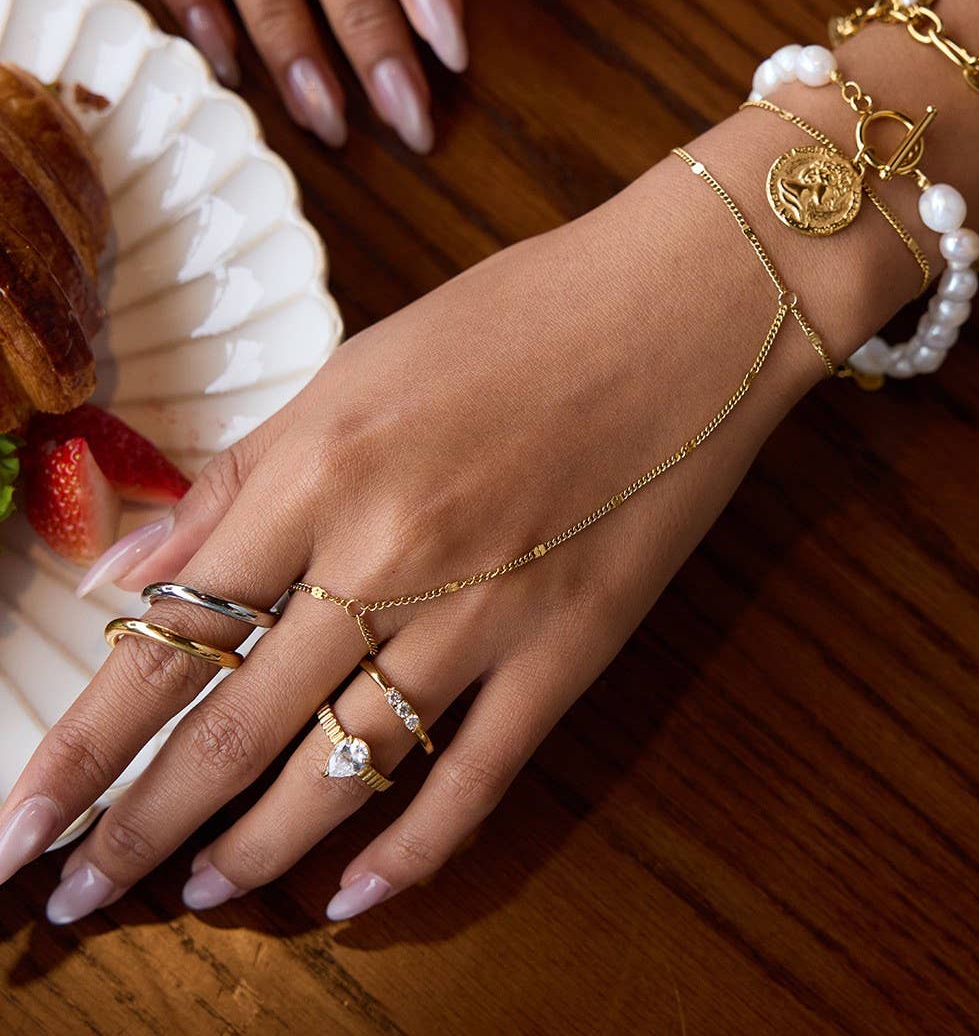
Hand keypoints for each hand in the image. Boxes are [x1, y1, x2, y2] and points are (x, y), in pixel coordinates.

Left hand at [0, 166, 822, 923]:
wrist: (685, 308)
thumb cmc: (518, 315)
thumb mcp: (357, 368)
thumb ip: (241, 477)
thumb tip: (131, 577)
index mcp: (322, 469)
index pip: (169, 640)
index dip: (80, 748)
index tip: (17, 827)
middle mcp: (389, 556)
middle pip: (236, 730)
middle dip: (140, 828)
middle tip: (76, 894)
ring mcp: (488, 613)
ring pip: (345, 772)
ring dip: (256, 851)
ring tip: (200, 894)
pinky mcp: (572, 650)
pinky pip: (476, 780)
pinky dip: (410, 853)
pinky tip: (353, 896)